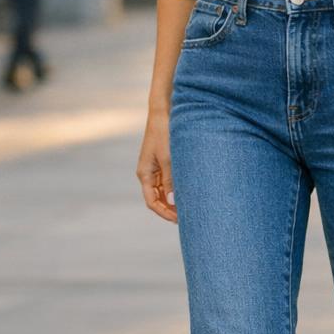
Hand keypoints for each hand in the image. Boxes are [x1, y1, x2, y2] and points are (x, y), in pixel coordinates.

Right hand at [136, 109, 177, 223]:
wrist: (163, 113)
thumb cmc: (164, 134)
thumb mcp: (169, 158)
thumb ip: (171, 180)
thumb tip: (173, 201)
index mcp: (145, 174)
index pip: (152, 202)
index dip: (164, 213)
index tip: (178, 219)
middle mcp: (147, 174)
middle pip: (157, 199)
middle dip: (170, 209)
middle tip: (186, 218)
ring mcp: (154, 169)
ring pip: (163, 192)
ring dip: (173, 200)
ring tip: (189, 207)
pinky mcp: (161, 163)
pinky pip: (167, 182)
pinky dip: (175, 189)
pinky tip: (187, 193)